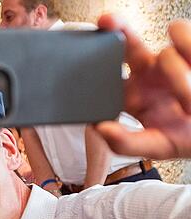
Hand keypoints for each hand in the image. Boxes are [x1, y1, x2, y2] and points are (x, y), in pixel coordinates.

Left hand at [96, 15, 190, 158]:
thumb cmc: (185, 137)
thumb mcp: (156, 146)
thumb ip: (125, 143)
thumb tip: (98, 128)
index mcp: (131, 94)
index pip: (107, 75)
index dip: (95, 64)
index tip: (86, 58)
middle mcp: (148, 71)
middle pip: (126, 43)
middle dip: (117, 29)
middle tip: (108, 22)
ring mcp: (171, 58)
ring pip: (167, 53)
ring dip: (178, 76)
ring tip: (187, 102)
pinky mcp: (190, 49)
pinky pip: (185, 40)